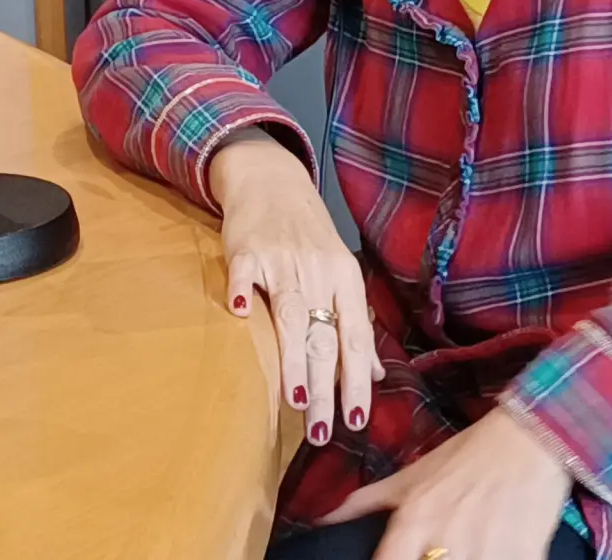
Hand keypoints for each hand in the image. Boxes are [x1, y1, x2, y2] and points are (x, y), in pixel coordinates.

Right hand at [209, 129, 380, 447]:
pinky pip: (244, 273)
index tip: (356, 421)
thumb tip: (375, 374)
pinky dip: (241, 291)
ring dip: (294, 358)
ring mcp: (282, 260)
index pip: (356, 338)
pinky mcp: (247, 249)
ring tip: (297, 400)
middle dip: (326, 388)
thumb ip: (355, 324)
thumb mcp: (341, 274)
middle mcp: (318, 271)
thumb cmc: (309, 236)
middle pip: (325, 336)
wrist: (273, 180)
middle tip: (321, 431)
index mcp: (345, 279)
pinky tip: (236, 315)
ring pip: (291, 315)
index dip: (357, 381)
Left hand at [319, 407, 572, 559]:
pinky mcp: (523, 556)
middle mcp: (443, 543)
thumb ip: (363, 502)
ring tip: (469, 554)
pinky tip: (498, 554)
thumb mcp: (412, 477)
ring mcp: (485, 553)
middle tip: (435, 556)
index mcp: (413, 524)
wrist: (531, 437)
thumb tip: (317, 517)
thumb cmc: (468, 456)